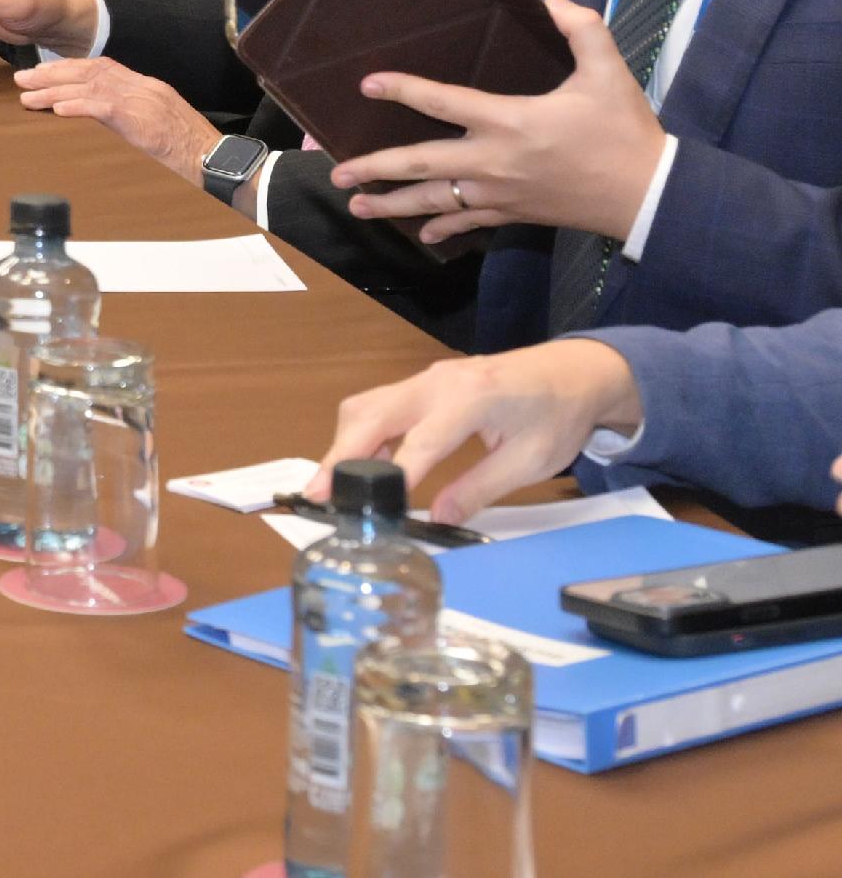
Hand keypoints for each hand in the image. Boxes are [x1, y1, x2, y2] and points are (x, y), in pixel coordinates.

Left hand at [12, 56, 212, 181]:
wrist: (218, 162)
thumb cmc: (190, 151)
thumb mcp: (158, 126)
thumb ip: (131, 116)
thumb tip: (99, 119)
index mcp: (147, 86)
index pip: (102, 67)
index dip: (69, 68)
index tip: (43, 71)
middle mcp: (144, 87)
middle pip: (90, 71)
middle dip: (52, 74)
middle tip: (22, 79)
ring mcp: (144, 101)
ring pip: (90, 86)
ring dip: (54, 91)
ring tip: (27, 96)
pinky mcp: (142, 120)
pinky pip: (103, 107)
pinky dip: (77, 106)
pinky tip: (56, 110)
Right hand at [309, 338, 640, 523]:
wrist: (573, 373)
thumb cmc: (557, 416)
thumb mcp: (531, 461)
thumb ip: (481, 488)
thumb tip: (440, 519)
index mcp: (471, 398)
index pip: (421, 441)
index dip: (395, 476)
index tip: (373, 507)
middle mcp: (437, 381)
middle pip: (372, 414)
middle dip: (342, 455)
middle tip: (320, 494)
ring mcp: (425, 377)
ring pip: (366, 405)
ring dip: (345, 443)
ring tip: (335, 485)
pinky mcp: (422, 383)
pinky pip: (378, 403)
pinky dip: (360, 433)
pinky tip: (362, 463)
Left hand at [326, 0, 666, 243]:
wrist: (651, 195)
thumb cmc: (626, 132)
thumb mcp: (608, 73)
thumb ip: (584, 29)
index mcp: (511, 121)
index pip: (443, 102)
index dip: (403, 90)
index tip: (368, 84)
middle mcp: (495, 161)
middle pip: (422, 164)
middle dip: (376, 169)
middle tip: (337, 172)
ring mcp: (502, 193)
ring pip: (436, 202)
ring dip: (394, 205)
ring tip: (356, 207)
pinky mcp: (516, 214)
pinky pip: (470, 222)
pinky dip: (444, 228)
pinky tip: (423, 235)